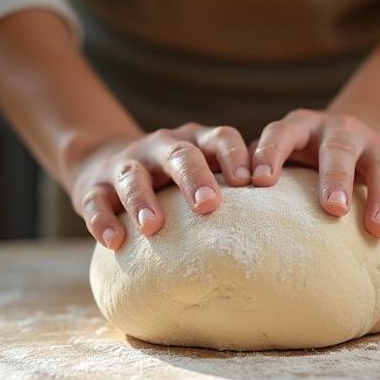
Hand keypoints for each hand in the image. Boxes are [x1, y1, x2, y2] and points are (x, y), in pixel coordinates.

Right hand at [71, 123, 250, 248]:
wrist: (104, 161)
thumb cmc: (173, 177)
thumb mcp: (202, 172)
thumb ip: (233, 190)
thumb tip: (286, 230)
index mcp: (195, 142)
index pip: (220, 138)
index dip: (235, 155)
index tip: (253, 180)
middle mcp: (162, 147)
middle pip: (179, 154)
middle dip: (194, 177)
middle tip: (210, 205)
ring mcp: (127, 164)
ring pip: (134, 176)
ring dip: (143, 199)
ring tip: (154, 226)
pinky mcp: (93, 185)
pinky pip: (96, 200)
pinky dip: (102, 219)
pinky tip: (114, 241)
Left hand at [249, 109, 379, 252]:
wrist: (367, 129)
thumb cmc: (310, 154)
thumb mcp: (288, 152)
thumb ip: (262, 173)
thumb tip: (219, 213)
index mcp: (305, 127)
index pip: (283, 133)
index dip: (270, 153)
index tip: (259, 182)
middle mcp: (343, 132)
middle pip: (340, 150)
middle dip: (335, 177)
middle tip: (331, 208)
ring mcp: (379, 150)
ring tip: (378, 231)